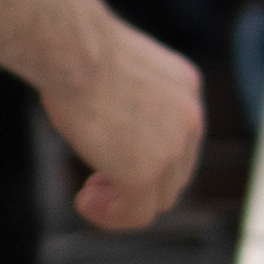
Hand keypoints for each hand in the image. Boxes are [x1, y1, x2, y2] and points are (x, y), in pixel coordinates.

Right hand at [43, 17, 204, 233]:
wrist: (73, 47)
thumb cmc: (79, 47)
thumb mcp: (120, 66)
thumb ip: (129, 95)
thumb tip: (111, 119)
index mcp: (186, 87)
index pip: (179, 139)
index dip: (148, 157)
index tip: (113, 159)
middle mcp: (190, 117)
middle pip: (174, 174)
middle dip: (137, 183)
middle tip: (97, 183)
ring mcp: (171, 147)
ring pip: (159, 199)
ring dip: (124, 203)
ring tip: (91, 197)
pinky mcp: (145, 173)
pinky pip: (136, 214)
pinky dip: (112, 216)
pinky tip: (85, 203)